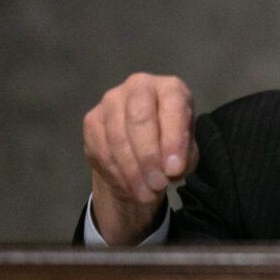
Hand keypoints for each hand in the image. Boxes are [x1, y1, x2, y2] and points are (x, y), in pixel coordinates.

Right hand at [83, 73, 197, 244]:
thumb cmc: (170, 143)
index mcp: (170, 88)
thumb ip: (184, 157)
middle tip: (158, 185)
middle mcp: (140, 85)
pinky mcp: (92, 119)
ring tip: (146, 194)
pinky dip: (117, 172)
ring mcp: (112, 100)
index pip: (173, 107)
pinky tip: (130, 186)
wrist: (139, 148)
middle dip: (149, 157)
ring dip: (132, 170)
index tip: (175, 170)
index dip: (174, 140)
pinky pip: (102, 148)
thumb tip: (171, 170)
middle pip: (140, 118)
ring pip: (118, 137)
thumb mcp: (187, 151)